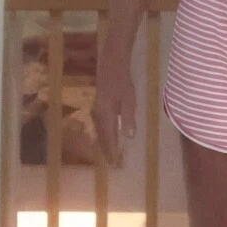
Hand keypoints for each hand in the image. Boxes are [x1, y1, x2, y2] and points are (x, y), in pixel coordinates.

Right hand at [94, 46, 136, 165]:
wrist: (111, 64)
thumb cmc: (122, 81)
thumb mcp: (129, 99)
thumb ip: (128, 117)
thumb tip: (128, 136)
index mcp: (106, 114)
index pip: (108, 137)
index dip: (111, 149)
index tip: (113, 162)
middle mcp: (99, 114)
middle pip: (101, 135)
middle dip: (106, 148)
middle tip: (110, 161)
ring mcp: (97, 108)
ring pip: (99, 130)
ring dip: (103, 141)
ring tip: (108, 151)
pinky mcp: (99, 104)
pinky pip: (99, 123)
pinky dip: (103, 132)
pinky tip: (107, 133)